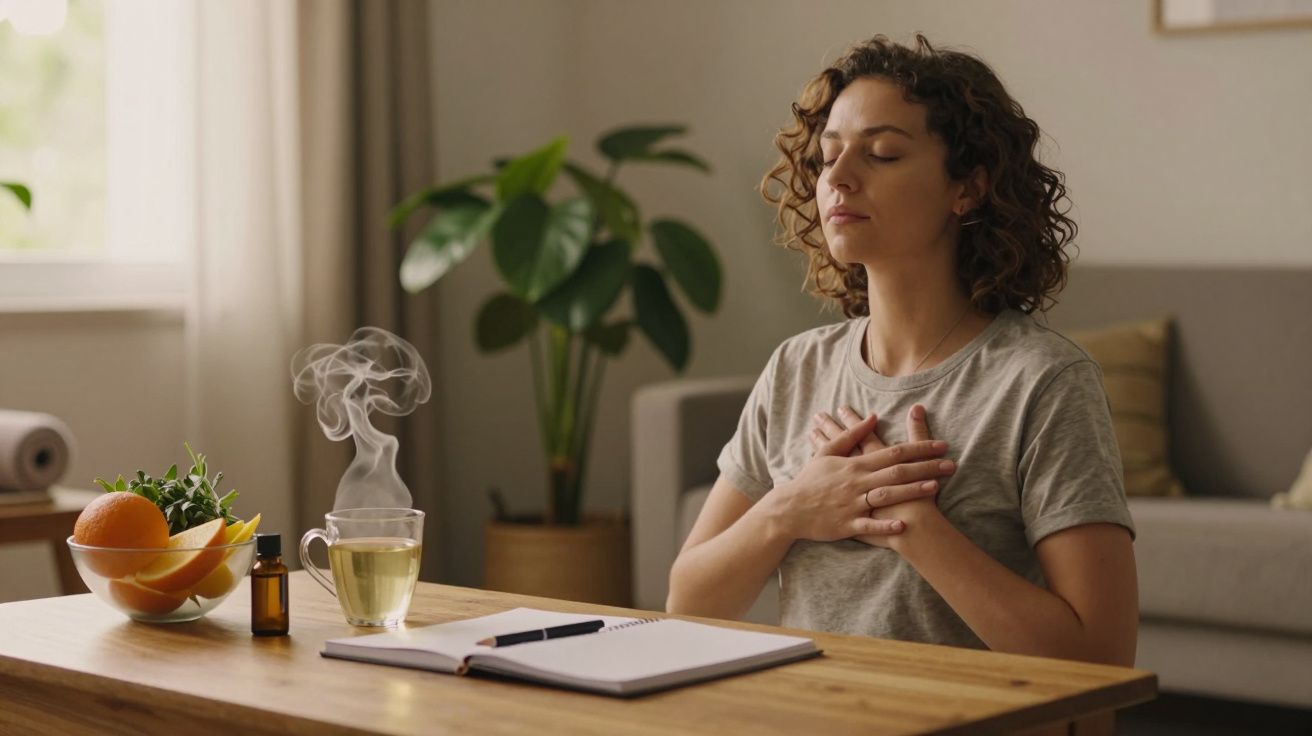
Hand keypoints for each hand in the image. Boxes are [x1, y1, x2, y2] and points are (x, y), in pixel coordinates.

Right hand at [770, 411, 951, 543]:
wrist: (789, 509)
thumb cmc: (810, 480)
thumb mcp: (827, 453)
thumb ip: (851, 435)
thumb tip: (872, 417)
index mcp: (855, 465)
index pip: (892, 452)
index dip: (918, 448)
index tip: (941, 445)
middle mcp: (857, 482)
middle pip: (896, 472)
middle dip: (925, 467)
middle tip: (950, 464)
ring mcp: (852, 504)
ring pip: (886, 496)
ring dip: (911, 492)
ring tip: (934, 488)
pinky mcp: (847, 524)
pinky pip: (868, 526)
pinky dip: (885, 526)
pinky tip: (903, 526)